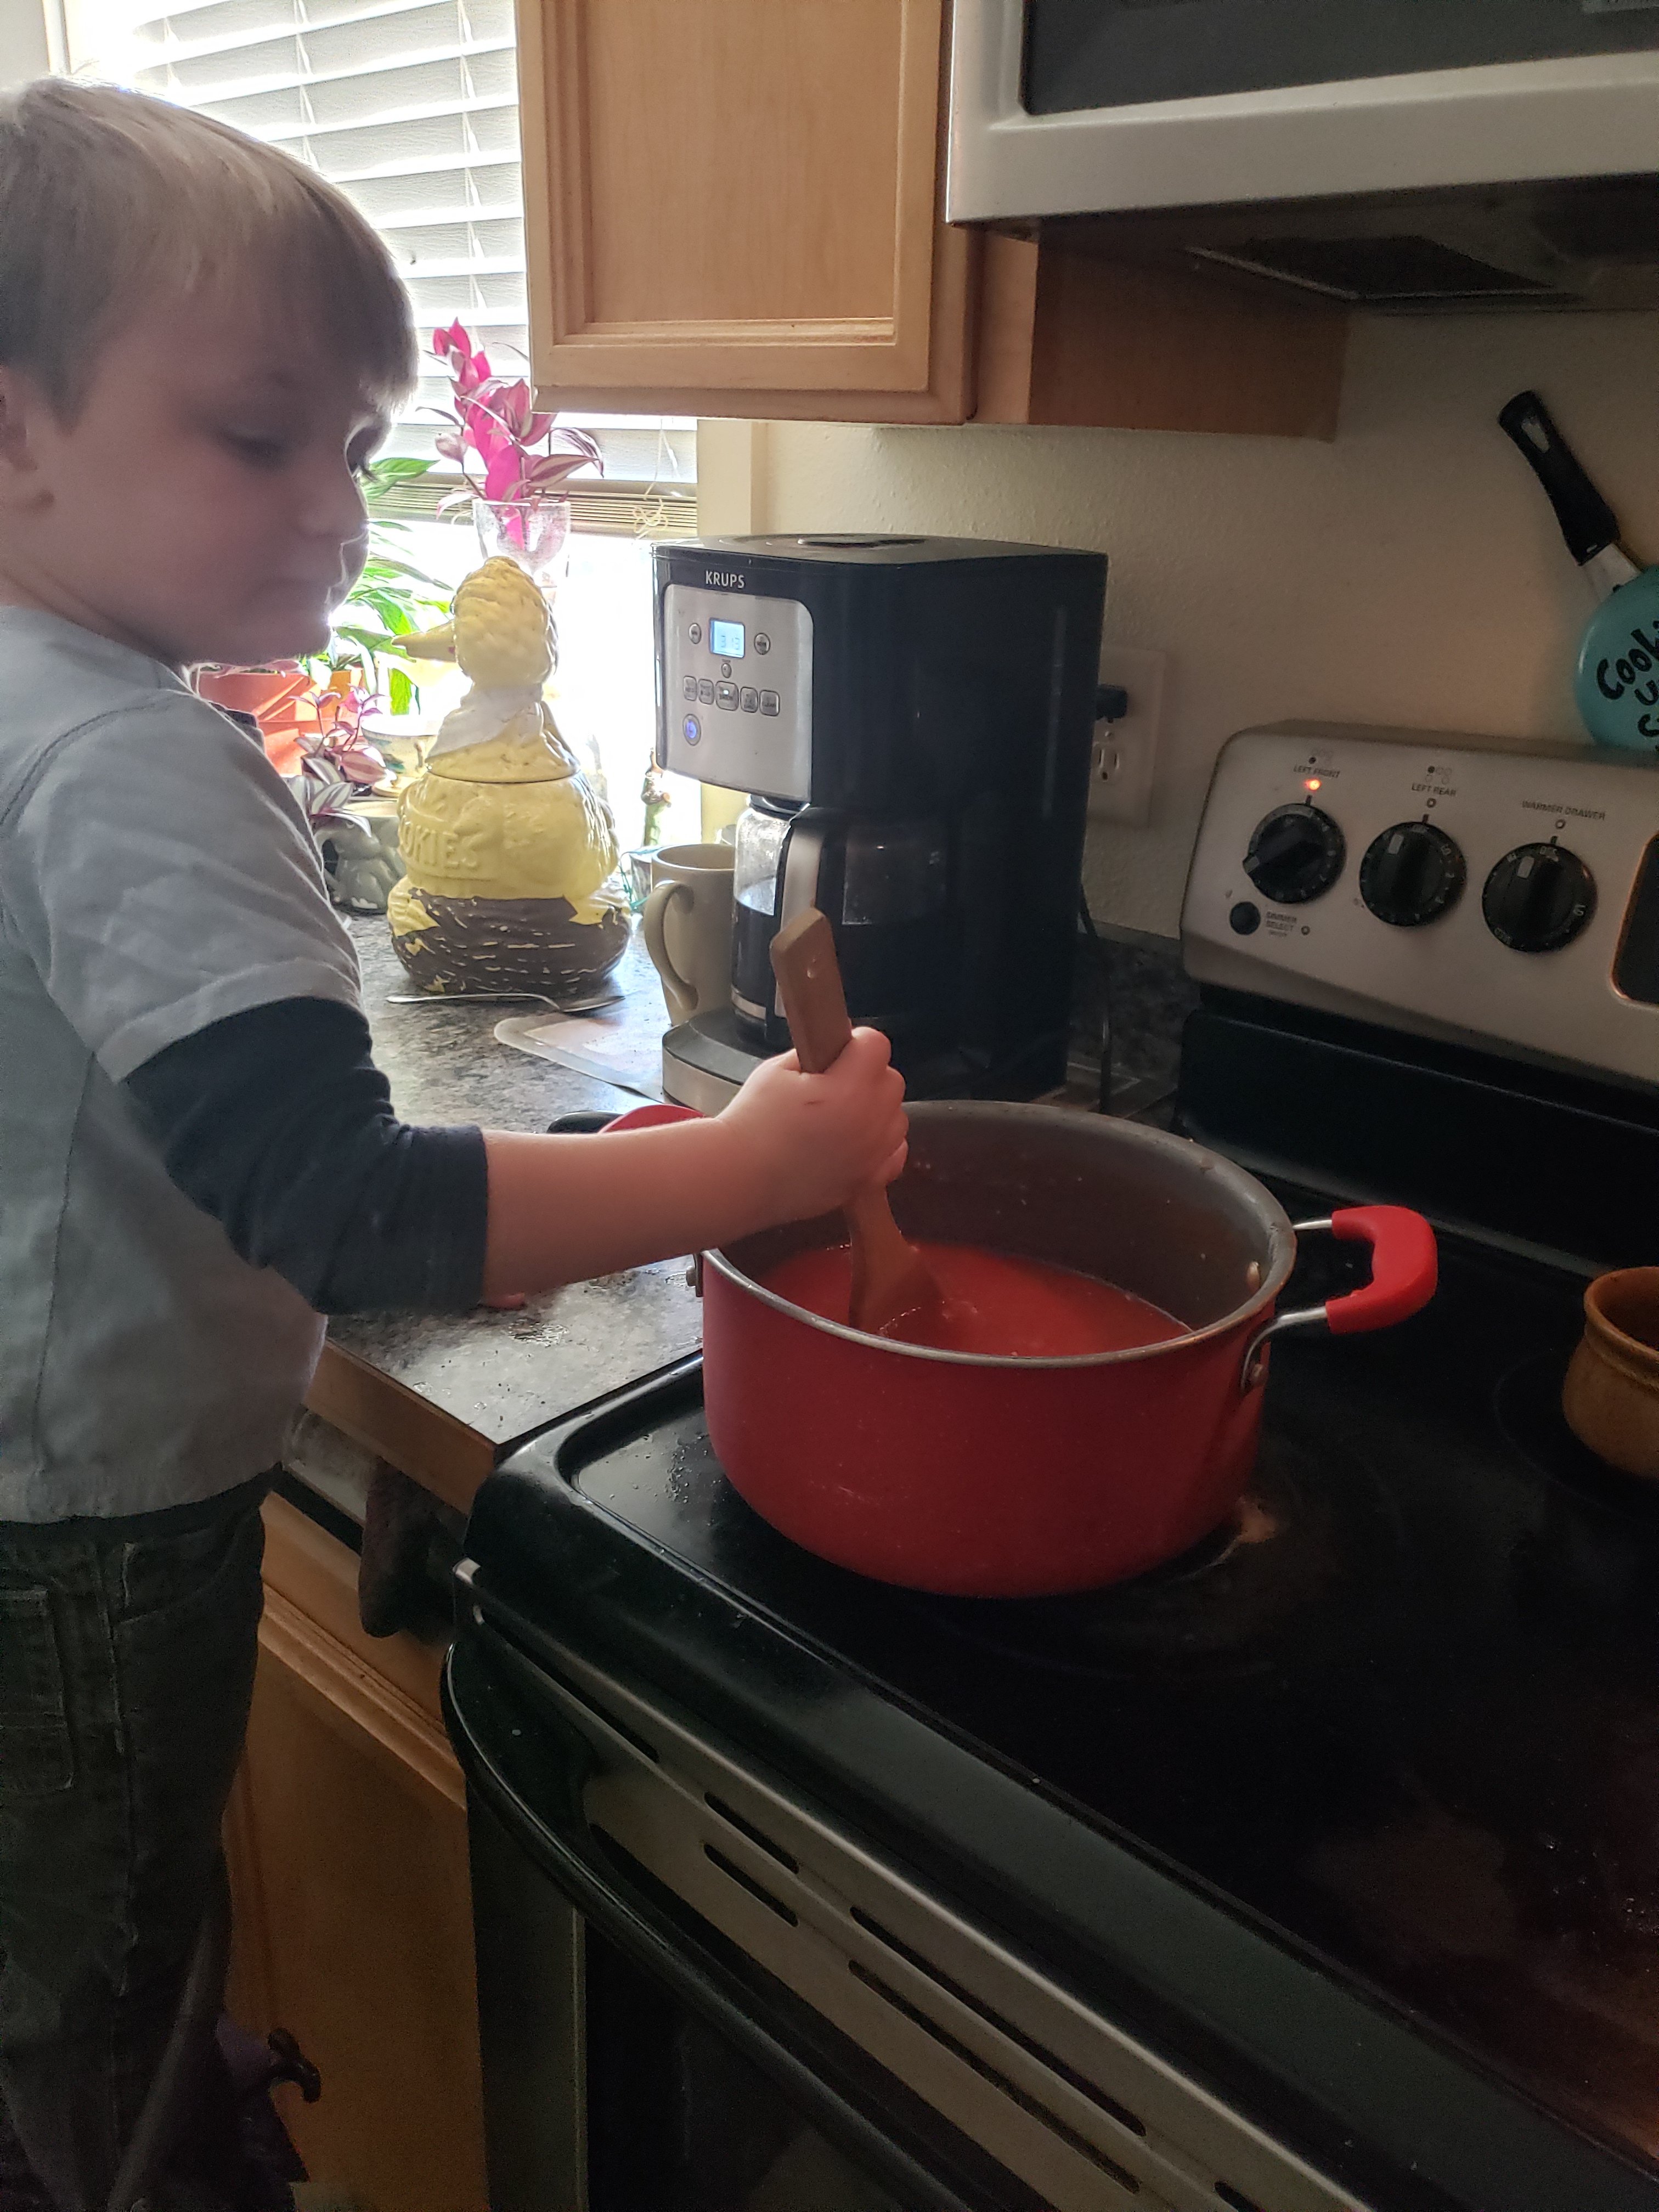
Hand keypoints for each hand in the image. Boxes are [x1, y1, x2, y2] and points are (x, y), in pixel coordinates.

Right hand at [718, 1027, 907, 1226]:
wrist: (741, 1179)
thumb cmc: (752, 1122)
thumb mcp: (775, 1071)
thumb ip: (812, 1055)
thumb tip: (831, 1052)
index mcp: (849, 1088)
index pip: (876, 1044)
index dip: (855, 1043)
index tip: (835, 1053)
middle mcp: (871, 1121)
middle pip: (892, 1080)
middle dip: (867, 1075)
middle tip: (834, 1086)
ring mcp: (873, 1154)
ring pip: (897, 1116)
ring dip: (877, 1110)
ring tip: (842, 1117)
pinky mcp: (868, 1181)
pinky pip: (895, 1153)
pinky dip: (881, 1144)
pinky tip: (854, 1143)